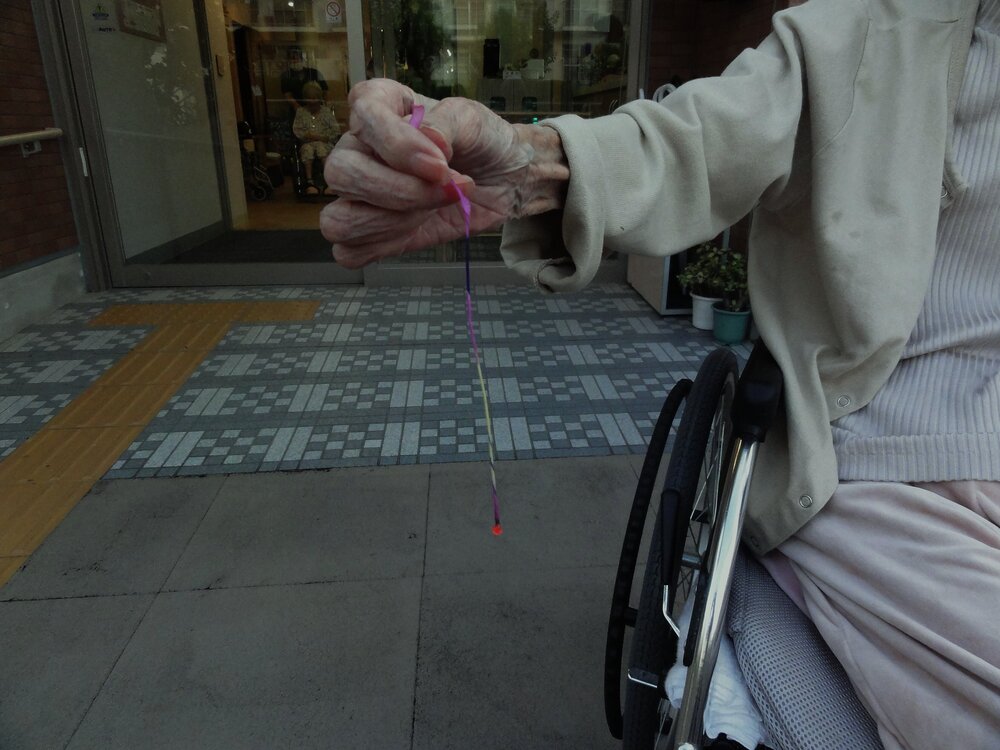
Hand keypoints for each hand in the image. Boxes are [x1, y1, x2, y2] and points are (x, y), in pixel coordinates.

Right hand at [320, 79, 559, 267]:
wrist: (504, 178)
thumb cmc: (480, 139)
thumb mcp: (470, 118)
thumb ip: (444, 124)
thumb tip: (425, 138)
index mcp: (375, 106)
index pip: (361, 115)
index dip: (396, 145)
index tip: (439, 164)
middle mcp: (357, 149)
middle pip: (341, 174)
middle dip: (401, 192)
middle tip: (448, 189)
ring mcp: (359, 193)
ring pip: (340, 219)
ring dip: (394, 222)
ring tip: (433, 208)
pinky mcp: (370, 232)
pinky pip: (349, 251)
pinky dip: (384, 246)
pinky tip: (415, 230)